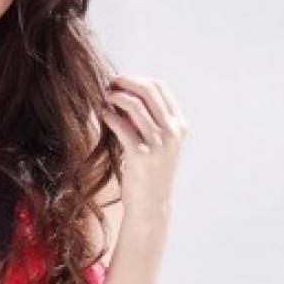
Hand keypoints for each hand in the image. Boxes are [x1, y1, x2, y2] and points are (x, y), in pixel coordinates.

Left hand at [100, 74, 187, 222]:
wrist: (151, 205)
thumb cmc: (150, 172)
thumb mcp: (157, 143)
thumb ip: (147, 120)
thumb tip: (123, 94)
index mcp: (179, 125)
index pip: (161, 88)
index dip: (139, 79)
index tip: (122, 81)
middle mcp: (172, 132)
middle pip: (148, 91)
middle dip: (126, 81)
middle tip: (110, 83)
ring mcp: (158, 144)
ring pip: (134, 105)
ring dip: (116, 96)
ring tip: (105, 97)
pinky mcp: (141, 155)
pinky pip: (122, 126)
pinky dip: (110, 116)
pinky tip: (103, 114)